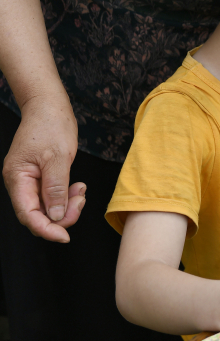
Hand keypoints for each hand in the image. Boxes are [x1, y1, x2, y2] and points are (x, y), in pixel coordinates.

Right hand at [2, 94, 84, 242]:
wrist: (49, 104)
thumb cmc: (51, 124)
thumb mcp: (57, 156)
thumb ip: (56, 188)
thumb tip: (56, 216)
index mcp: (17, 177)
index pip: (28, 214)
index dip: (46, 229)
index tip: (65, 236)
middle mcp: (19, 181)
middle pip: (37, 214)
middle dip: (61, 215)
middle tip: (81, 202)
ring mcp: (29, 179)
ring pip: (46, 207)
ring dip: (66, 205)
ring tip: (82, 191)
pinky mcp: (40, 176)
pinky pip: (51, 195)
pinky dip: (66, 196)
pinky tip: (77, 187)